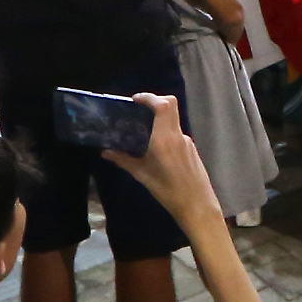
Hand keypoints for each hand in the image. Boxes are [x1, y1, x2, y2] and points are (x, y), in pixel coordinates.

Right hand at [108, 92, 224, 224]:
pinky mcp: (191, 148)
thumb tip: (105, 151)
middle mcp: (177, 135)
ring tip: (141, 128)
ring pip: (172, 119)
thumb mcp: (142, 176)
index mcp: (164, 139)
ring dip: (158, 117)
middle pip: (170, 105)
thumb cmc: (168, 191)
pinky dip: (164, 130)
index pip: (163, 106)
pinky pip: (175, 132)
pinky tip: (154, 145)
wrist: (197, 205)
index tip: (135, 99)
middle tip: (137, 108)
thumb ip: (124, 160)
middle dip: (154, 101)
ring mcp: (186, 141)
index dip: (150, 97)